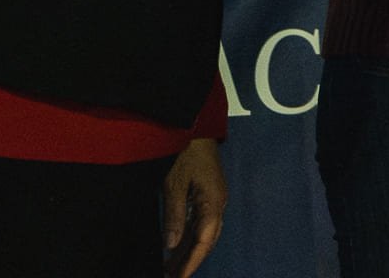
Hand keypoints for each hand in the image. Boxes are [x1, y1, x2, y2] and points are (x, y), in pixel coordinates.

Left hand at [161, 138, 226, 277]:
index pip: (204, 241)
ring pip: (204, 234)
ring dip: (188, 251)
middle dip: (190, 262)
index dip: (192, 262)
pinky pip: (200, 223)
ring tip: (170, 268)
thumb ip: (174, 214)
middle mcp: (218, 204)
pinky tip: (176, 248)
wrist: (195, 126)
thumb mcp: (175, 183)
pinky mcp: (208, 195)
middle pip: (207, 241)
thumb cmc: (186, 151)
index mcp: (213, 202)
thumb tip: (172, 244)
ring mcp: (215, 199)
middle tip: (172, 277)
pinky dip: (188, 238)